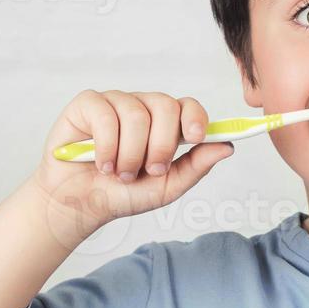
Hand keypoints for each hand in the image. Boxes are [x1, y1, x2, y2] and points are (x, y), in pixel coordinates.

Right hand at [32, 89, 233, 232]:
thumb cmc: (123, 194)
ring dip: (130, 154)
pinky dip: (106, 146)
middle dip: (161, 145)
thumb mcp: (167, 187)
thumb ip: (196, 166)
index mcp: (165, 124)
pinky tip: (101, 163)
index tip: (196, 137)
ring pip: (136, 114)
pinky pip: (106, 115)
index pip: (188, 106)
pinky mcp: (88, 104)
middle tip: (149, 171)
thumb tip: (227, 147)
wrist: (81, 204)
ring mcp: (115, 102)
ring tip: (120, 173)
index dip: (195, 117)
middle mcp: (142, 107)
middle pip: (166, 106)